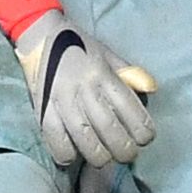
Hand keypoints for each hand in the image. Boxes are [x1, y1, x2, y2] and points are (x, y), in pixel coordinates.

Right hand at [10, 7, 157, 165]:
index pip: (130, 110)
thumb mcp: (108, 55)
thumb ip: (130, 74)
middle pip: (109, 131)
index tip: (145, 138)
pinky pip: (57, 142)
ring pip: (85, 142)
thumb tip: (151, 90)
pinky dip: (68, 154)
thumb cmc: (80, 47)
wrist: (41, 35)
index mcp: (103, 74)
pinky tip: (75, 154)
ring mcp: (62, 101)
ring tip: (105, 157)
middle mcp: (84, 89)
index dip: (143, 132)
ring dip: (100, 157)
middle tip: (127, 154)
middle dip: (124, 150)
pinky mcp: (42, 111)